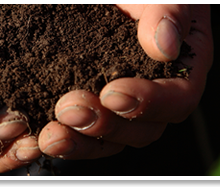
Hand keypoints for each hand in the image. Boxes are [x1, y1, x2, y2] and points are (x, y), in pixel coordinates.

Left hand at [38, 5, 212, 158]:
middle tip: (69, 109)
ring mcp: (122, 110)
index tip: (112, 93)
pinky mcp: (91, 111)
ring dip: (79, 143)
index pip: (178, 99)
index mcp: (183, 70)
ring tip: (50, 136)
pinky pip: (81, 137)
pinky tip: (36, 138)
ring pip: (109, 142)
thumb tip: (165, 47)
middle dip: (105, 125)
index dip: (148, 103)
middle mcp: (157, 98)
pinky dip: (61, 140)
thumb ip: (168, 11)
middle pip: (142, 130)